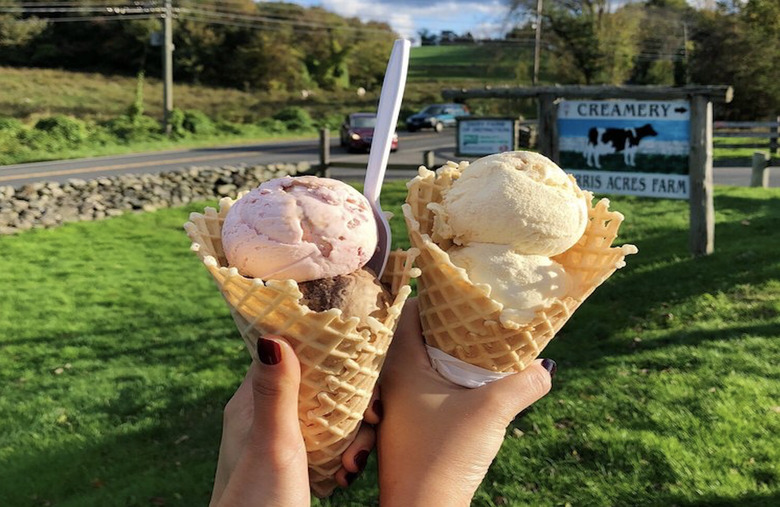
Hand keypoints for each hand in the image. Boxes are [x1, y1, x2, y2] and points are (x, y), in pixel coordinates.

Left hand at [210, 336, 382, 505]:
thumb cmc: (259, 504)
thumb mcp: (273, 445)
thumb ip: (277, 393)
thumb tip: (273, 335)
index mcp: (252, 403)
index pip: (290, 353)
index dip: (325, 349)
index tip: (360, 358)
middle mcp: (267, 417)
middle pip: (320, 384)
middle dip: (351, 399)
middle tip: (371, 418)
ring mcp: (283, 441)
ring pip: (331, 415)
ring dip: (353, 433)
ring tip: (355, 461)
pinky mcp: (298, 465)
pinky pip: (331, 443)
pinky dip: (345, 454)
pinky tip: (348, 474)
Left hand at [377, 299, 554, 506]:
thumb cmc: (445, 456)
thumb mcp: (492, 412)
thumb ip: (525, 383)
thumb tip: (547, 365)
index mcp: (401, 364)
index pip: (411, 312)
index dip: (438, 299)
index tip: (465, 293)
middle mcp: (392, 380)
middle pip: (418, 337)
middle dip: (449, 327)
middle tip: (479, 319)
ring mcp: (397, 405)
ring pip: (422, 365)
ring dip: (448, 357)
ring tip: (480, 350)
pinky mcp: (406, 426)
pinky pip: (424, 389)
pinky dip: (445, 381)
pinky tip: (469, 389)